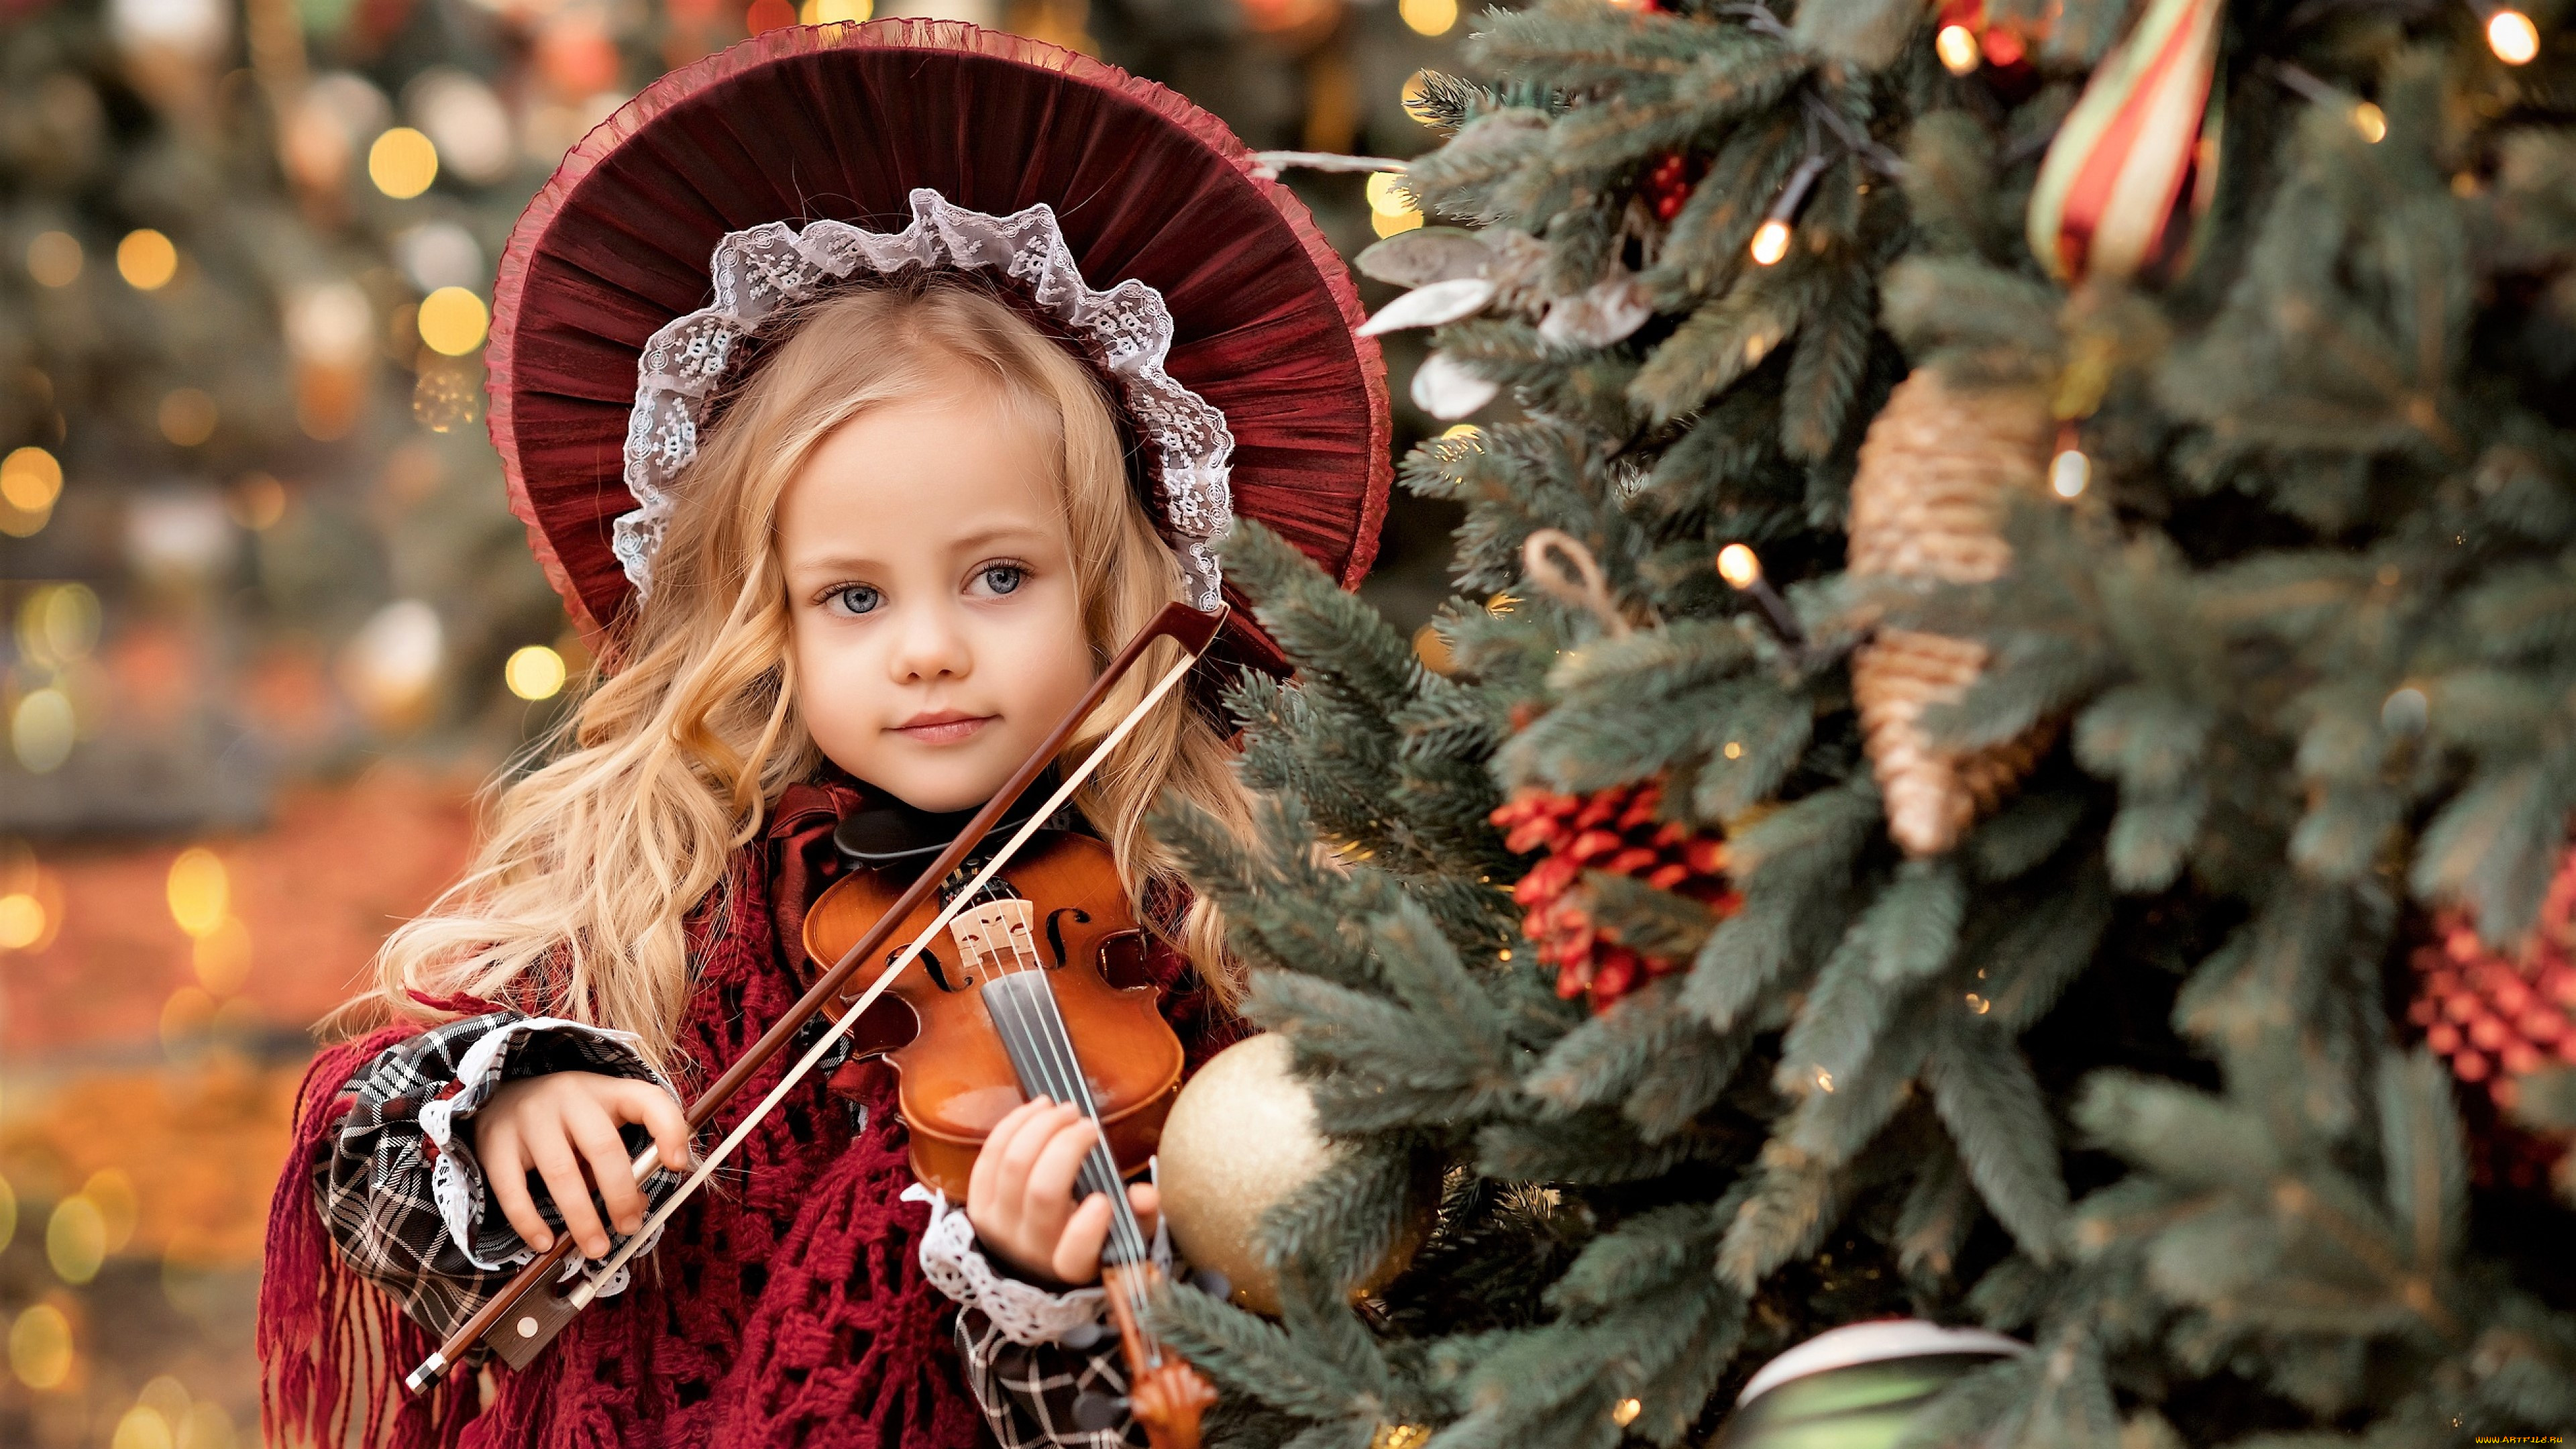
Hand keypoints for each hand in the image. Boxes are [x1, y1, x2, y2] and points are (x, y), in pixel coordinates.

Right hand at [471, 1071, 691, 1259]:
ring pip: (561, 1172)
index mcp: (606, 1092)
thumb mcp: (599, 1126)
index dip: (669, 1130)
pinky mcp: (495, 1142)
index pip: (648, 1100)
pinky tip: (544, 1243)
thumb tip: (637, 1208)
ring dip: (582, 1217)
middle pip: (603, 1147)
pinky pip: (513, 1188)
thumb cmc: (566, 1121)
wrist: (500, 1096)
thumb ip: (621, 1162)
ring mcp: (530, 1118)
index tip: (678, 1165)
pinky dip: (529, 1221)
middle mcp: (569, 1098)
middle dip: (621, 1194)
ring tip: (596, 1248)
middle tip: (629, 1227)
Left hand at [967, 1098, 1158, 1285]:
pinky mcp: (978, 1205)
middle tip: (1088, 1124)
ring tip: (1065, 1109)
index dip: (1087, 1230)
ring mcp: (998, 1226)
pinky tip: (1037, 1110)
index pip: (1075, 1256)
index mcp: (1073, 1267)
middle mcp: (1031, 1250)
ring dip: (1040, 1126)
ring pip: (1013, 1165)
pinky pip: (988, 1158)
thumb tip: (1145, 1194)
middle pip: (1043, 1191)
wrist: (1034, 1259)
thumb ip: (1141, 1218)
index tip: (1103, 1201)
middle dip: (1067, 1146)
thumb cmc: (1090, 1240)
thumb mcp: (1125, 1237)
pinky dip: (1013, 1126)